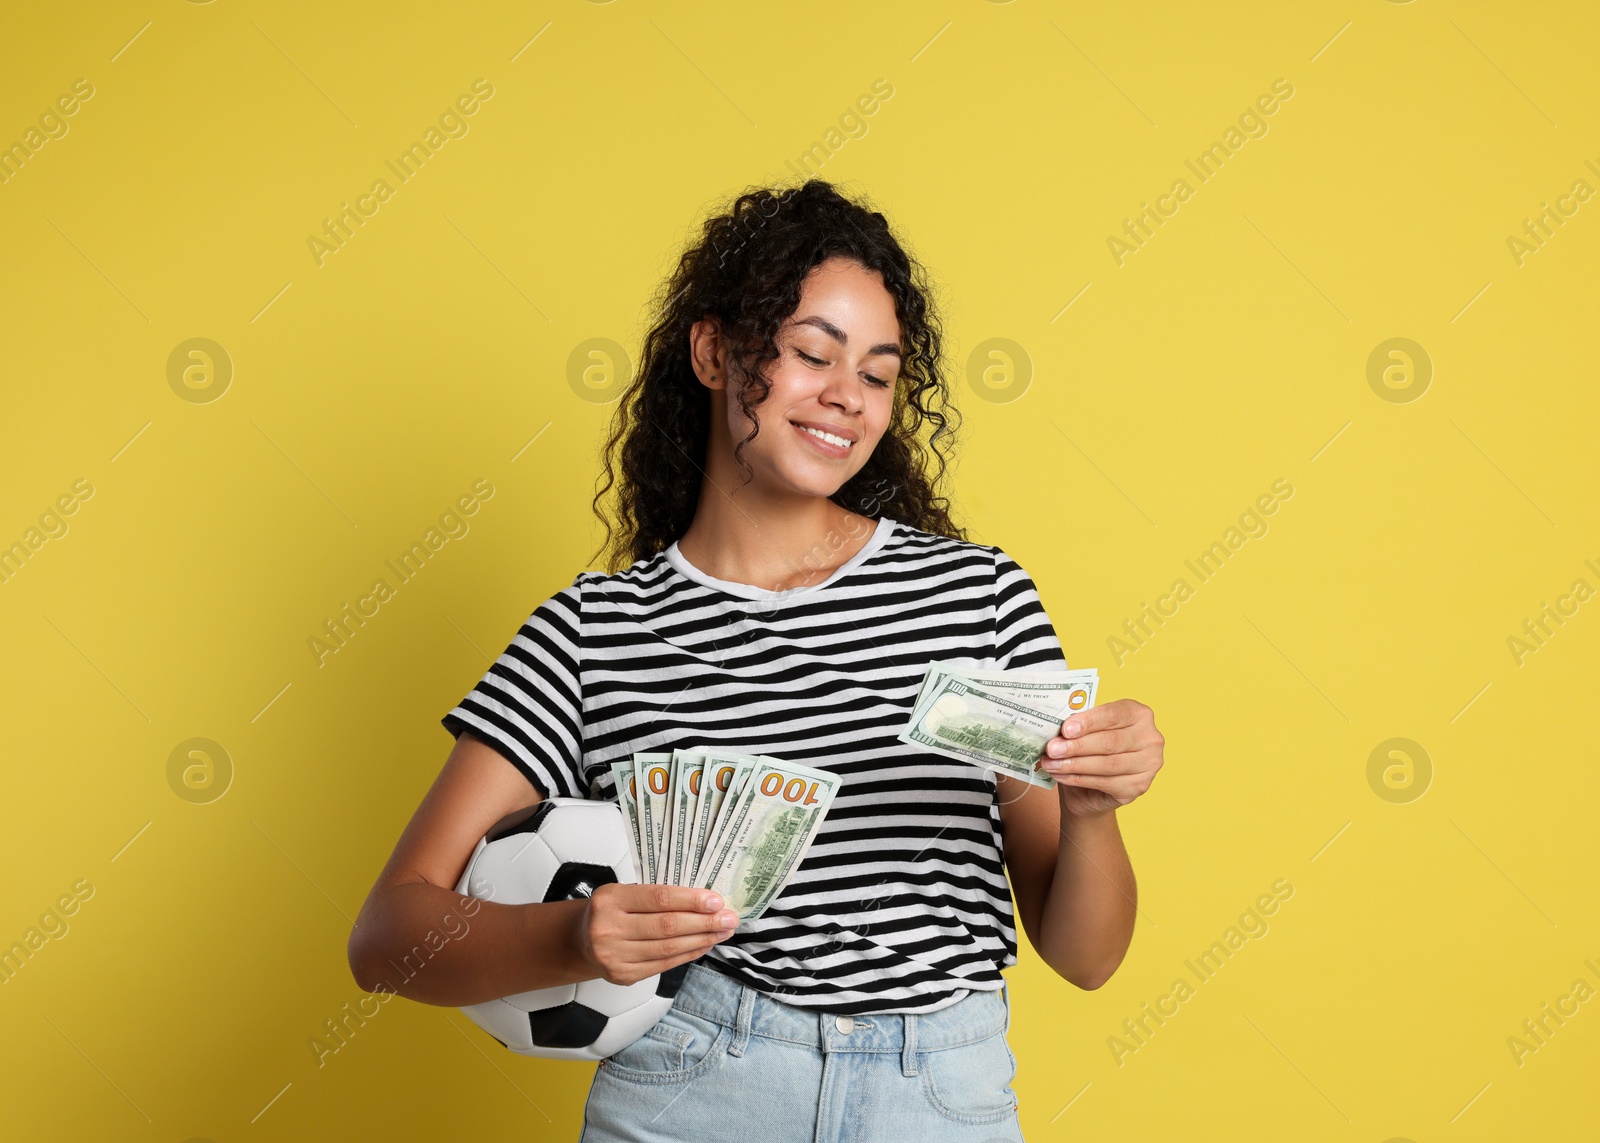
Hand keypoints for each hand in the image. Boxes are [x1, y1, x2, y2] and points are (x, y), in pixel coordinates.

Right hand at [576, 884, 738, 985]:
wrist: (581, 940)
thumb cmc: (611, 911)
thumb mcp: (625, 893)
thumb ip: (658, 897)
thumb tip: (706, 902)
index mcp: (611, 899)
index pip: (659, 898)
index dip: (691, 900)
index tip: (716, 901)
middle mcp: (609, 928)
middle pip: (667, 926)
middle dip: (704, 922)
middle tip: (729, 918)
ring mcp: (614, 955)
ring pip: (668, 948)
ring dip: (701, 940)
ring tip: (722, 932)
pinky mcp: (622, 975)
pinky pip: (663, 965)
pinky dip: (687, 954)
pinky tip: (703, 945)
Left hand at [1038, 698, 1163, 817]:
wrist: (1094, 787)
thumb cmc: (1090, 749)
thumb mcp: (1085, 731)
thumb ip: (1078, 726)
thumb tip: (1060, 731)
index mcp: (1139, 714)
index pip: (1113, 714)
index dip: (1088, 722)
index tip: (1066, 729)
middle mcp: (1151, 738)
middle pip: (1110, 741)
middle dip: (1077, 746)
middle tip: (1052, 749)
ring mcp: (1149, 764)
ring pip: (1107, 764)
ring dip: (1074, 764)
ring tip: (1051, 763)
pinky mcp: (1139, 787)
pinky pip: (1105, 783)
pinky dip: (1078, 779)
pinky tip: (1061, 776)